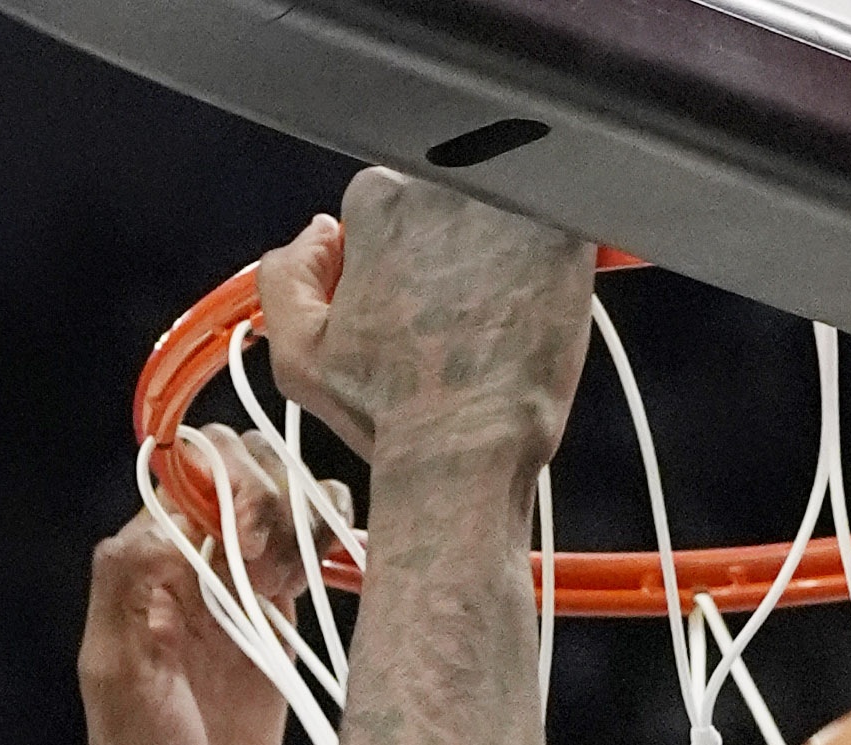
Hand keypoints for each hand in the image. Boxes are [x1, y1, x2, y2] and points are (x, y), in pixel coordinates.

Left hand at [76, 424, 343, 744]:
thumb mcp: (119, 672)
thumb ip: (131, 585)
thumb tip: (169, 518)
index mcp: (145, 559)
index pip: (192, 472)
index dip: (228, 486)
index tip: (244, 541)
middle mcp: (191, 558)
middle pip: (243, 468)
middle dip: (272, 486)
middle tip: (273, 559)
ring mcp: (240, 583)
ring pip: (284, 498)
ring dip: (308, 506)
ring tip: (306, 566)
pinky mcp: (280, 617)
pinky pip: (312, 549)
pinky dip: (335, 537)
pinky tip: (341, 564)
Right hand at [254, 170, 593, 467]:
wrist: (465, 450)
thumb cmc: (388, 413)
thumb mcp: (297, 357)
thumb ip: (285, 276)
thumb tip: (321, 231)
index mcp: (379, 203)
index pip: (388, 201)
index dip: (394, 253)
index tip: (408, 295)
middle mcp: (444, 188)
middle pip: (445, 199)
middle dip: (447, 245)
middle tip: (449, 312)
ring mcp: (510, 207)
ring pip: (501, 213)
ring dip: (497, 251)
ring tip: (490, 318)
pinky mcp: (566, 234)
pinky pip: (558, 232)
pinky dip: (548, 265)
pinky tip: (528, 314)